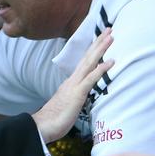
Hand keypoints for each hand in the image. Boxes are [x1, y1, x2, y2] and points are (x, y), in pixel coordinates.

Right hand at [34, 28, 113, 142]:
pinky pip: (91, 79)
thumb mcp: (68, 104)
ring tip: (111, 36)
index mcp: (71, 82)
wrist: (42, 126)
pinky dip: (102, 69)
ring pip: (90, 62)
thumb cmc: (54, 119)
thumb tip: (79, 95)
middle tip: (109, 29)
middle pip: (88, 57)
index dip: (93, 50)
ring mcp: (75, 85)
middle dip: (99, 43)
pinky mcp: (77, 94)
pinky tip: (111, 61)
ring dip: (101, 49)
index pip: (84, 62)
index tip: (101, 39)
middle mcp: (73, 80)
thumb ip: (74, 97)